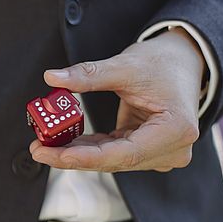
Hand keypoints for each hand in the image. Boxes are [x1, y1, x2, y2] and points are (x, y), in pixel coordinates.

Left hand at [29, 28, 204, 172]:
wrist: (184, 61)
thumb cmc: (163, 62)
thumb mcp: (125, 66)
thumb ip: (88, 75)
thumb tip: (53, 77)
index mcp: (175, 130)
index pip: (124, 154)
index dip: (86, 157)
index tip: (55, 154)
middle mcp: (172, 149)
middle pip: (114, 161)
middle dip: (73, 157)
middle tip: (38, 150)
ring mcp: (162, 153)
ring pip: (111, 160)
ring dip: (78, 153)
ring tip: (45, 144)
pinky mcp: (149, 150)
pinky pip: (113, 153)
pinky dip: (89, 147)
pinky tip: (64, 142)